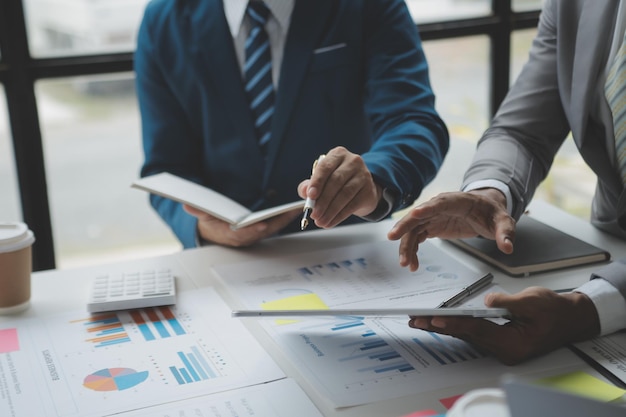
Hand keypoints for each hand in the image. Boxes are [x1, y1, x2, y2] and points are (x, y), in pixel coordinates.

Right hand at [183, 205, 299, 246]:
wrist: (212, 233)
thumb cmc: (209, 224)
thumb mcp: (201, 217)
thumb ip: (196, 211)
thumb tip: (186, 204)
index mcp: (231, 235)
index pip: (243, 234)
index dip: (252, 229)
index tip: (262, 225)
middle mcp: (245, 237)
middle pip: (264, 230)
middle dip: (277, 222)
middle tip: (290, 212)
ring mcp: (254, 234)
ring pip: (272, 228)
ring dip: (284, 219)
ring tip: (296, 208)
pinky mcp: (260, 230)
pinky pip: (274, 225)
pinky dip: (283, 218)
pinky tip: (293, 209)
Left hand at [297, 146, 380, 228]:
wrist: (362, 188)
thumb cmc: (338, 182)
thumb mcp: (322, 180)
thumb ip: (309, 185)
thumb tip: (304, 192)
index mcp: (338, 155)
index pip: (325, 167)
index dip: (317, 182)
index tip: (310, 196)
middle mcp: (352, 161)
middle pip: (335, 181)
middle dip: (323, 200)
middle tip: (314, 214)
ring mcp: (363, 175)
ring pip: (345, 194)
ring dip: (330, 211)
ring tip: (321, 221)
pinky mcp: (369, 190)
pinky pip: (352, 205)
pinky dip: (339, 216)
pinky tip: (331, 222)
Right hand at [387, 189, 514, 270]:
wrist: (484, 209)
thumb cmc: (491, 211)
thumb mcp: (502, 221)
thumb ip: (505, 233)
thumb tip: (508, 247)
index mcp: (456, 201)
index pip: (438, 203)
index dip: (425, 209)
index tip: (413, 215)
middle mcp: (438, 207)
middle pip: (417, 216)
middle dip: (404, 227)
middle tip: (392, 238)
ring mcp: (432, 217)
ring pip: (413, 229)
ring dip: (406, 246)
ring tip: (406, 264)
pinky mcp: (430, 226)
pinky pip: (416, 238)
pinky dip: (412, 250)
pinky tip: (412, 264)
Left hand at [408, 287, 599, 364]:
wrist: (570, 318)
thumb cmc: (555, 310)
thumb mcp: (532, 301)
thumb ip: (506, 302)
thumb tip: (486, 301)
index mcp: (513, 344)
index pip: (477, 331)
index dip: (454, 323)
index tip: (434, 320)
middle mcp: (505, 350)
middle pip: (467, 335)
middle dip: (439, 326)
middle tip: (416, 320)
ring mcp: (501, 348)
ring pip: (467, 335)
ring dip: (445, 326)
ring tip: (421, 320)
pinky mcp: (499, 341)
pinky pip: (474, 333)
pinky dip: (457, 326)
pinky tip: (441, 322)